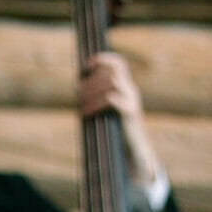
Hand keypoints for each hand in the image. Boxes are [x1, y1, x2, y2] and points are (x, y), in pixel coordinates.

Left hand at [79, 52, 161, 186]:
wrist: (133, 153)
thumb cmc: (116, 132)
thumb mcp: (106, 111)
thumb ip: (96, 98)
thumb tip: (77, 88)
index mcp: (126, 88)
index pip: (119, 64)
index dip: (103, 59)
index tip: (86, 65)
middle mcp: (131, 91)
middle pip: (110, 73)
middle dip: (90, 81)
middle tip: (77, 93)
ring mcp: (132, 102)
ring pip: (111, 83)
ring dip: (92, 92)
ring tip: (81, 106)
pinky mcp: (130, 114)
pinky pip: (113, 100)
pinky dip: (97, 104)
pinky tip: (86, 113)